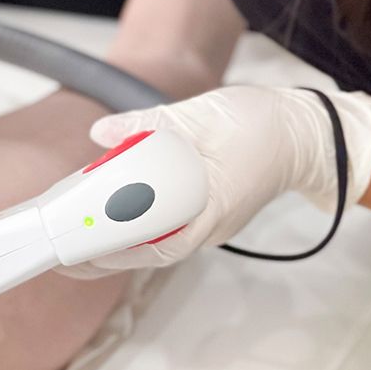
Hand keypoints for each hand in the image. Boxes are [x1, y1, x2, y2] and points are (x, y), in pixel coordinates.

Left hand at [61, 85, 370, 276]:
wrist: (306, 132)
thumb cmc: (260, 126)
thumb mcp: (198, 117)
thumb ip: (145, 123)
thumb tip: (100, 132)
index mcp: (209, 210)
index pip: (154, 246)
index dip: (114, 250)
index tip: (78, 250)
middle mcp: (206, 227)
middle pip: (147, 251)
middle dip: (104, 252)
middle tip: (64, 249)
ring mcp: (206, 222)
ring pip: (154, 240)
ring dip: (116, 238)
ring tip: (78, 232)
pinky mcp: (204, 212)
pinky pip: (164, 226)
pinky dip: (135, 222)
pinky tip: (112, 211)